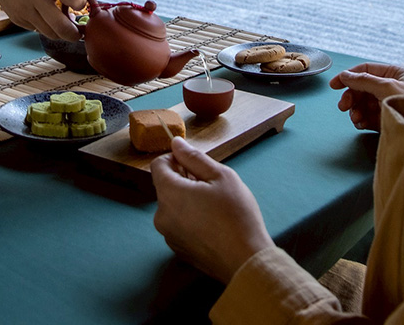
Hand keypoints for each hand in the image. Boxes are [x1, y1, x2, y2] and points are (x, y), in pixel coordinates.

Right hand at [0, 0, 93, 39]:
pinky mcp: (18, 20)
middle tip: (80, 31)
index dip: (81, 3)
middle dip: (75, 34)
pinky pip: (39, 30)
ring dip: (62, 33)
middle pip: (61, 27)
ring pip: (50, 33)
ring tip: (65, 23)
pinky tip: (47, 17)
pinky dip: (47, 28)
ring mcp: (25, 10)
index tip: (80, 2)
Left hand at [150, 137, 273, 283]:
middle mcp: (161, 215)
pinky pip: (178, 224)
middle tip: (212, 185)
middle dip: (184, 180)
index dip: (176, 158)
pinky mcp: (177, 248)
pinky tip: (213, 223)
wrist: (245, 259)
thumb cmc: (236, 214)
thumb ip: (194, 157)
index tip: (196, 164)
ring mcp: (168, 234)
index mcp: (169, 193)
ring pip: (173, 205)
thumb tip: (176, 143)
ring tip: (215, 205)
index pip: (158, 165)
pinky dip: (190, 218)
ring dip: (188, 199)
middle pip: (166, 186)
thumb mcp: (220, 176)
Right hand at [329, 62, 403, 131]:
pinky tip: (361, 124)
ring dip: (356, 110)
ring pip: (363, 103)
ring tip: (356, 118)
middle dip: (352, 97)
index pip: (366, 70)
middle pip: (362, 88)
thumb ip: (364, 80)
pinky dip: (362, 120)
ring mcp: (389, 103)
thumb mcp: (386, 87)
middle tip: (344, 107)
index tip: (334, 85)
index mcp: (395, 73)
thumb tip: (346, 75)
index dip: (348, 76)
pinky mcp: (387, 118)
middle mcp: (392, 86)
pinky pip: (369, 116)